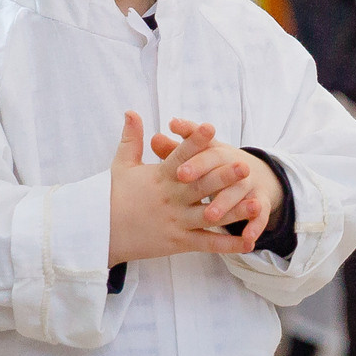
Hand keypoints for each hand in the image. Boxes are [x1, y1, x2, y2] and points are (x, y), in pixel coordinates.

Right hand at [108, 114, 259, 264]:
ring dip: (234, 210)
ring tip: (256, 203)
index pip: (179, 156)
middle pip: (200, 186)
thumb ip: (132, 139)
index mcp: (160, 177)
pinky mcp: (179, 242)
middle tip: (245, 166)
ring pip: (209, 215)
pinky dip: (229, 243)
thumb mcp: (121, 165)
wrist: (98, 233)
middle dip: (223, 176)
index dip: (195, 142)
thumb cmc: (111, 197)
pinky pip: (208, 243)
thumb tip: (132, 111)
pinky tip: (249, 241)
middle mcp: (170, 198)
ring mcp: (176, 222)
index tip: (211, 128)